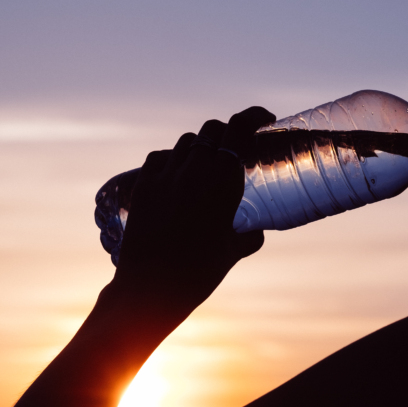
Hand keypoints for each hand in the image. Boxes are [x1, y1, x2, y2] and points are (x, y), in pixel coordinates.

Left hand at [111, 107, 275, 312]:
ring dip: (201, 145)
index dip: (253, 116)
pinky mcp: (143, 186)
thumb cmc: (198, 275)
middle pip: (212, 129)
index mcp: (222, 183)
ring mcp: (165, 176)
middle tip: (236, 145)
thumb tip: (258, 229)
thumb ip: (251, 235)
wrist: (150, 290)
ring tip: (207, 163)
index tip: (264, 119)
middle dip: (228, 131)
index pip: (238, 129)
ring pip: (186, 141)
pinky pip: (160, 157)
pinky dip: (173, 158)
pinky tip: (177, 173)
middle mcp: (194, 172)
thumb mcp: (234, 252)